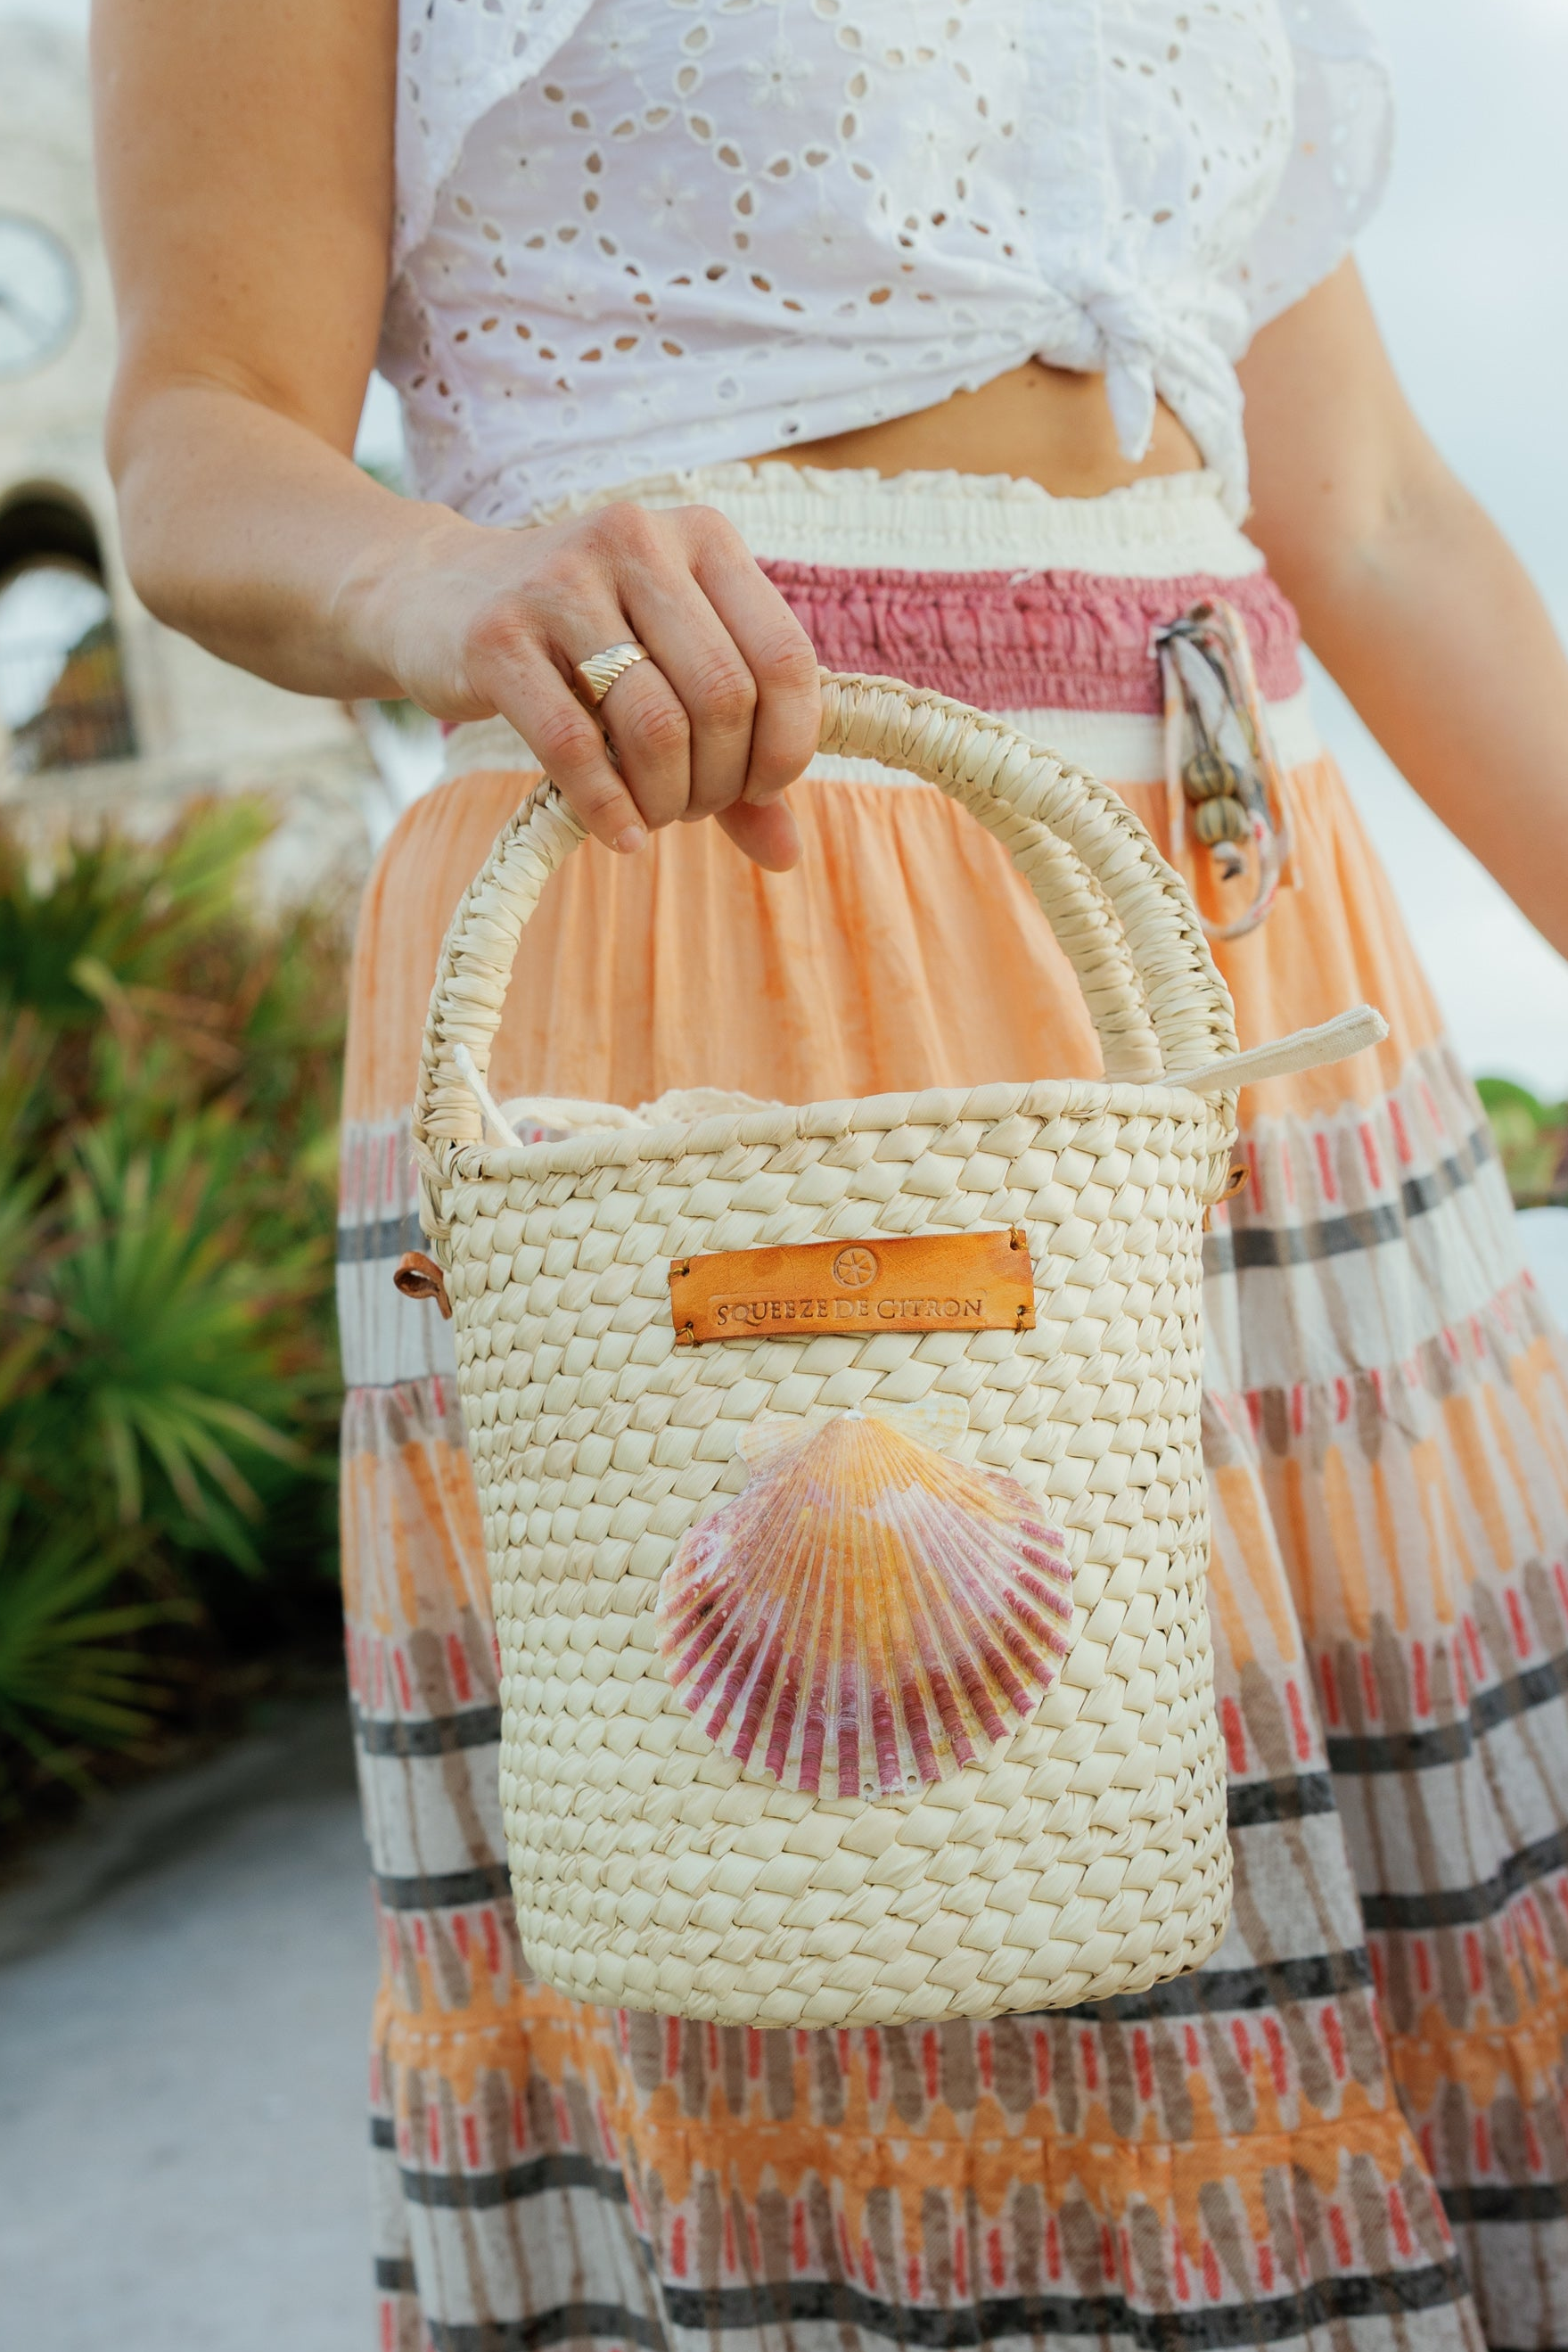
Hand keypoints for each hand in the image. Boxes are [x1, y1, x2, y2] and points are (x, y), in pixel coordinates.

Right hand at [366, 500, 820, 870]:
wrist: (433, 595)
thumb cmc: (577, 645)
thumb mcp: (669, 671)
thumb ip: (737, 752)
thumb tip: (788, 855)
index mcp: (703, 537)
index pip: (785, 657)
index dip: (787, 746)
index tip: (760, 788)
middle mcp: (638, 540)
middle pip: (724, 697)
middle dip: (721, 782)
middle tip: (693, 808)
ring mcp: (561, 582)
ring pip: (656, 725)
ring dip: (667, 799)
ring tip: (652, 816)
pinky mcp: (496, 635)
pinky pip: (574, 745)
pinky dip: (608, 808)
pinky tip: (619, 833)